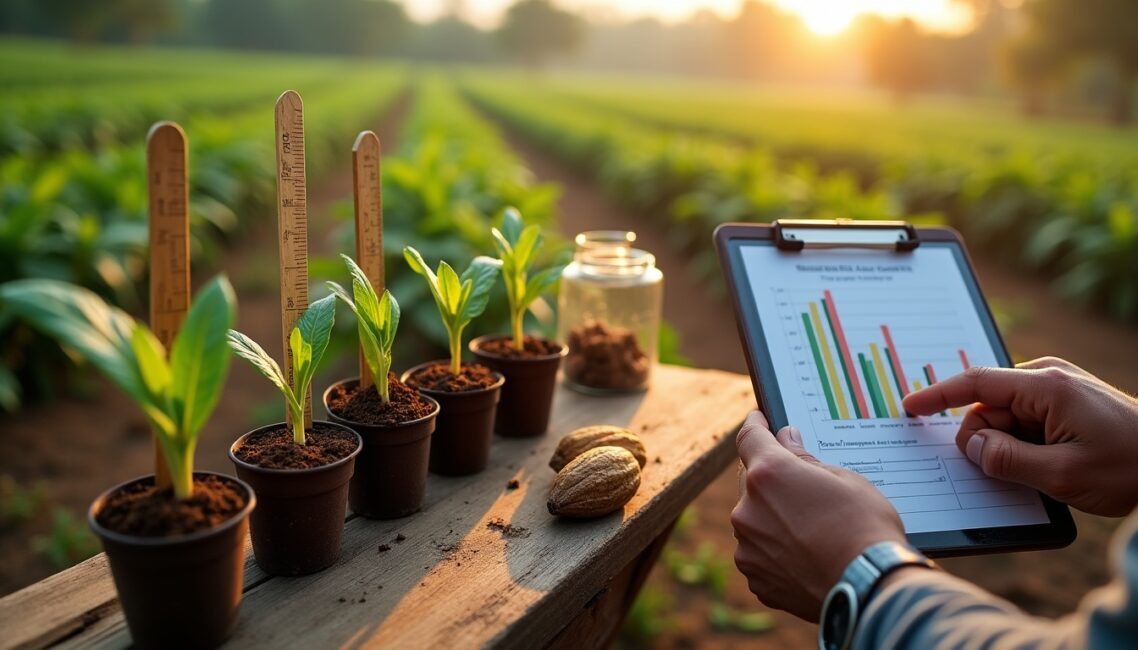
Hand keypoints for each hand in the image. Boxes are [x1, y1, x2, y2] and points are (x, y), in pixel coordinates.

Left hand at [730, 411, 904, 621]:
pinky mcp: (756, 579)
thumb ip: (805, 458)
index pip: (749, 437)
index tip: (760, 421)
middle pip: (752, 481)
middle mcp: (748, 509)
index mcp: (768, 474)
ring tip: (811, 530)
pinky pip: (761, 555)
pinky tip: (806, 557)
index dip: (756, 425)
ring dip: (773, 519)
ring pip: (755, 521)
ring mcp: (748, 547)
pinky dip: (777, 552)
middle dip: (771, 479)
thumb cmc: (865, 527)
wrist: (872, 588)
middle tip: (800, 485)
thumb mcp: (844, 479)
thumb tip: (786, 439)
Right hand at [903, 357, 1137, 516]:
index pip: (975, 384)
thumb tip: (969, 445)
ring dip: (1009, 444)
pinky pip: (1026, 420)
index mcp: (1045, 387)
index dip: (937, 396)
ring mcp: (1059, 388)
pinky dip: (1024, 442)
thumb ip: (1005, 459)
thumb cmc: (1129, 468)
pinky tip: (1046, 463)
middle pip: (989, 407)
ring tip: (1044, 470)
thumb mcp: (1061, 475)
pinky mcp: (1067, 402)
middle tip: (1008, 473)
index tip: (909, 408)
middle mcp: (1049, 378)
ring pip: (1006, 417)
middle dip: (985, 439)